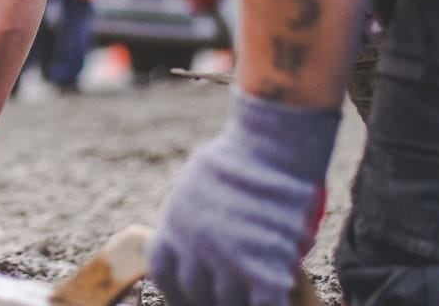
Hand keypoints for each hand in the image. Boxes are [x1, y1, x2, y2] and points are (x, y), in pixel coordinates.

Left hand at [148, 91, 338, 305]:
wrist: (274, 148)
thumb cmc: (239, 159)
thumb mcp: (194, 184)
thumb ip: (187, 218)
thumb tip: (188, 246)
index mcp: (172, 224)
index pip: (163, 273)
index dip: (177, 289)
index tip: (191, 293)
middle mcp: (193, 246)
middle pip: (195, 291)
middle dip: (211, 295)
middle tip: (231, 290)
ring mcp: (228, 260)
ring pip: (228, 301)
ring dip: (242, 297)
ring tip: (255, 283)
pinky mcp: (265, 271)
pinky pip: (263, 304)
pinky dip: (269, 303)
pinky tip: (276, 293)